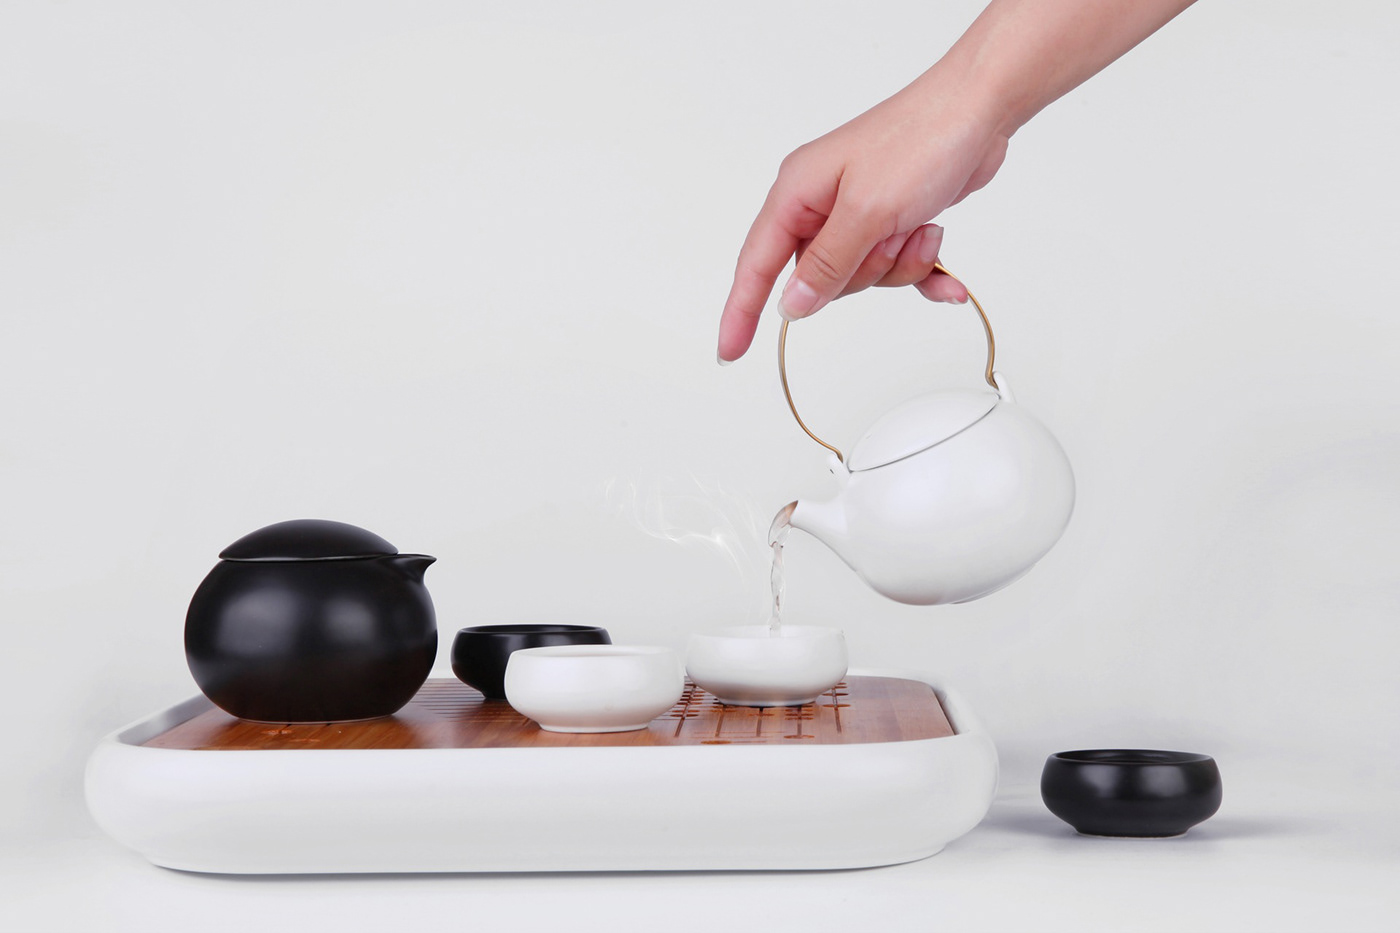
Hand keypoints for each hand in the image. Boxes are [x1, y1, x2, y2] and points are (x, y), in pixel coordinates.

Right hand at [717, 73, 1008, 362]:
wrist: (980, 109)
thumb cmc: (920, 140)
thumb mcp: (866, 210)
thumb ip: (825, 264)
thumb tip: (791, 305)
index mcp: (797, 193)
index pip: (756, 265)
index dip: (741, 311)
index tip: (730, 351)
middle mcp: (820, 204)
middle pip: (820, 280)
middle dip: (863, 272)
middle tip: (891, 237)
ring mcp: (857, 212)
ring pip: (863, 277)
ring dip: (900, 264)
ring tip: (921, 227)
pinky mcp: (892, 219)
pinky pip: (896, 269)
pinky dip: (922, 272)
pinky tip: (948, 277)